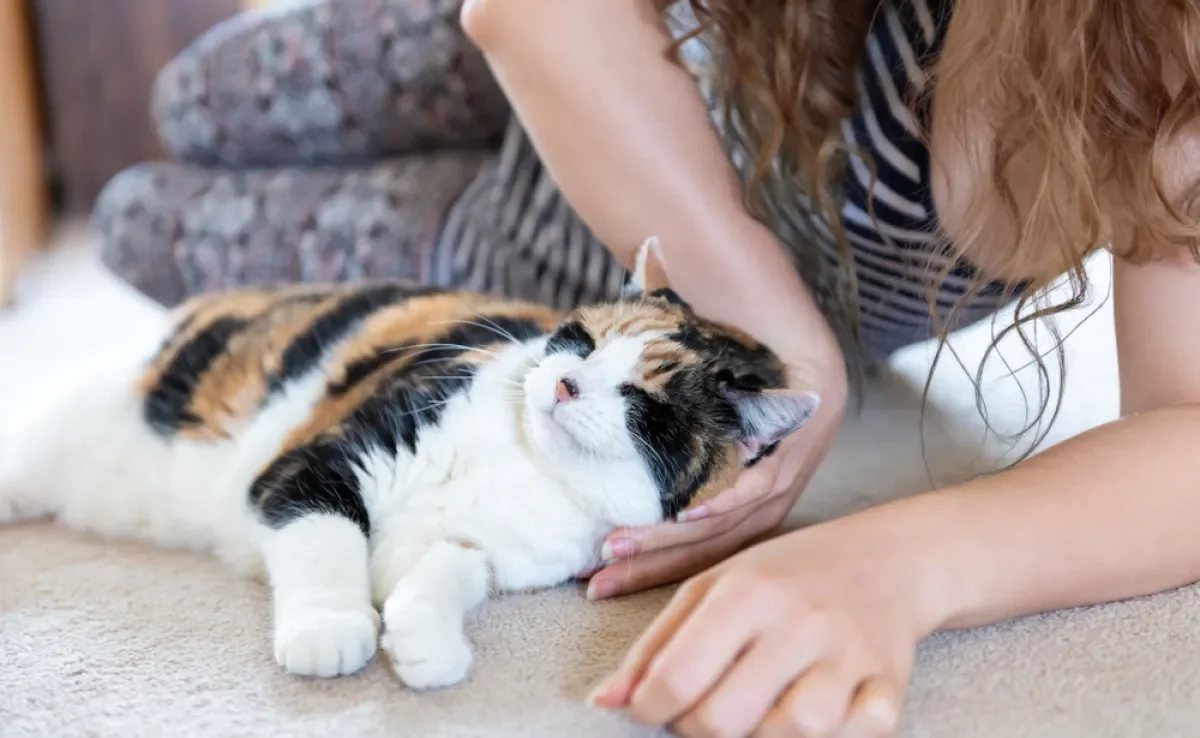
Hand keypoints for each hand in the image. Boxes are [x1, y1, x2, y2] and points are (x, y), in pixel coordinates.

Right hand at [583, 374, 845, 600]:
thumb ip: (662, 455)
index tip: (594, 584)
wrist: (807, 359)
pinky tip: (688, 512)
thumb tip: (590, 450)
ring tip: (618, 545)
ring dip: (666, 539)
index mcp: (740, 517)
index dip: (642, 572)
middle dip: (644, 568)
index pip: (688, 557)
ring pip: (719, 526)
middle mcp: (757, 514)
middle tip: (595, 581)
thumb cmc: (747, 401)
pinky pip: (754, 487)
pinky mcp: (789, 456)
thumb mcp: (706, 438)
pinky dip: (723, 502)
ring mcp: (775, 489)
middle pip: (699, 553)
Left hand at [587, 509, 950, 737]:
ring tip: (757, 709)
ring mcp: (849, 655)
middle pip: (725, 718)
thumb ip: (656, 644)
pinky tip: (817, 710)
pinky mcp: (889, 685)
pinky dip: (834, 736)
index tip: (651, 708)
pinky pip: (857, 735)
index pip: (677, 677)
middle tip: (703, 712)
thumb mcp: (714, 588)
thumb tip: (603, 702)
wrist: (886, 560)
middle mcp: (799, 622)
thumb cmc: (785, 577)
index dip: (649, 708)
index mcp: (747, 592)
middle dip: (698, 729)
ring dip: (762, 736)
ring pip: (791, 734)